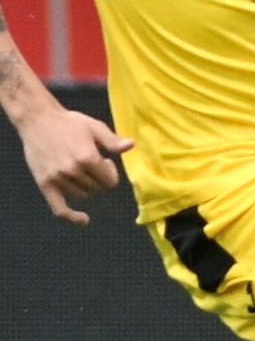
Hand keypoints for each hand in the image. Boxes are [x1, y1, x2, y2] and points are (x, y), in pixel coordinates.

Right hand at [18, 107, 131, 224]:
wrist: (38, 119)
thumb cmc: (69, 122)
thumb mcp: (94, 127)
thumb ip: (112, 141)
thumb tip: (131, 146)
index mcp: (87, 158)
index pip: (110, 181)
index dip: (110, 173)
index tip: (105, 162)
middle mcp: (72, 171)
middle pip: (97, 188)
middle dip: (98, 178)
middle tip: (90, 164)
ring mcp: (57, 178)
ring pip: (82, 195)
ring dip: (85, 187)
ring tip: (79, 170)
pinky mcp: (44, 183)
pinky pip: (59, 207)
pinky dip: (71, 217)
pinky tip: (84, 220)